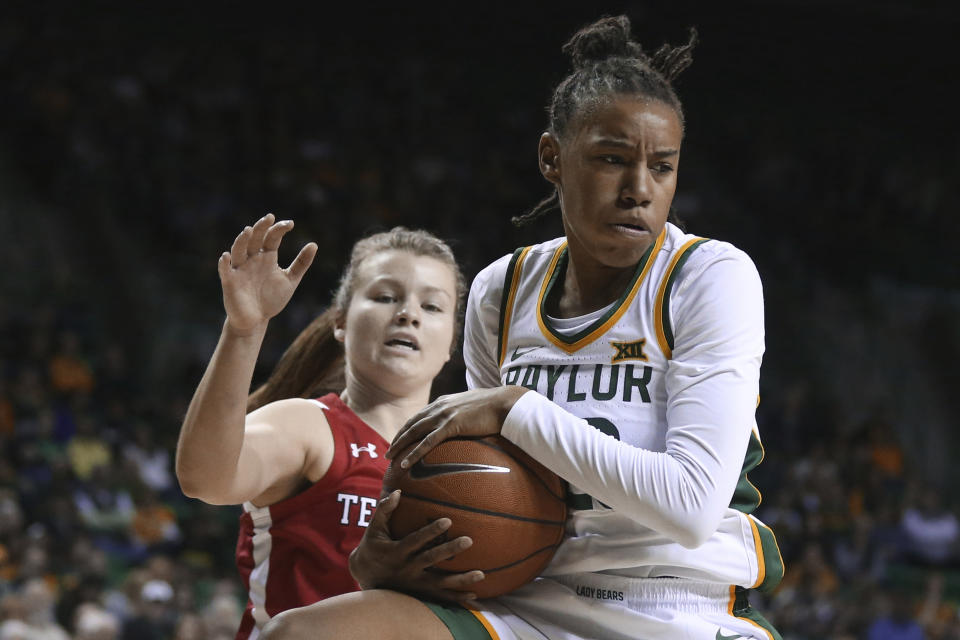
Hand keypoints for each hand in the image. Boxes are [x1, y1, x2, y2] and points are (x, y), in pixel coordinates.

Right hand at [218, 214, 317, 334]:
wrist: (257, 320)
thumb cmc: (271, 299)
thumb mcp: (290, 280)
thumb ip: (301, 263)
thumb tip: (314, 244)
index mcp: (267, 257)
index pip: (272, 238)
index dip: (279, 229)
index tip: (291, 224)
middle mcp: (252, 259)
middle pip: (254, 239)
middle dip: (260, 228)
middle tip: (269, 218)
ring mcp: (240, 269)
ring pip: (238, 250)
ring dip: (242, 240)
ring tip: (248, 230)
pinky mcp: (230, 282)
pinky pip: (225, 270)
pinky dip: (224, 263)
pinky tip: (226, 256)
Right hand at [349, 490, 484, 603]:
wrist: (364, 577)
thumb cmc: (372, 547)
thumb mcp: (374, 529)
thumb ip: (384, 510)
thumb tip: (398, 492)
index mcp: (396, 551)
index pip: (416, 540)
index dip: (430, 531)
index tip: (448, 521)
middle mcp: (406, 568)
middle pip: (431, 559)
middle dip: (449, 550)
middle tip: (469, 540)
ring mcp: (413, 583)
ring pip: (439, 583)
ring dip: (460, 580)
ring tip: (481, 574)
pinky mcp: (418, 593)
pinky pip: (439, 597)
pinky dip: (456, 597)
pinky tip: (474, 594)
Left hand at [386, 386, 529, 468]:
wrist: (505, 403)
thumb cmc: (494, 407)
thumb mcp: (472, 408)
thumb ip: (462, 414)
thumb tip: (463, 424)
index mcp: (443, 402)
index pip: (419, 416)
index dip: (407, 429)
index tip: (398, 440)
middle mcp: (439, 407)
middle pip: (412, 424)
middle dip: (398, 438)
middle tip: (387, 452)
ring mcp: (444, 415)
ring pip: (415, 432)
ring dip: (400, 445)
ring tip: (389, 459)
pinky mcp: (452, 425)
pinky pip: (428, 442)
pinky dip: (414, 452)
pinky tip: (405, 463)